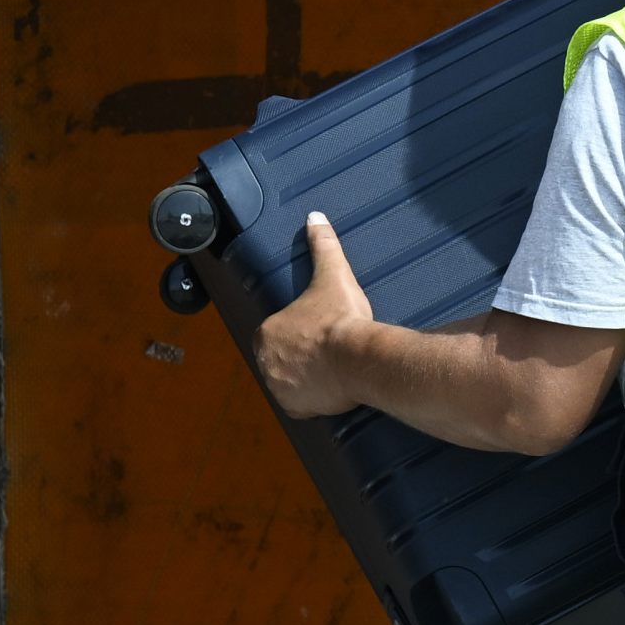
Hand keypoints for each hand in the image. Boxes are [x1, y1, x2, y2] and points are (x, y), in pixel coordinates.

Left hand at [253, 213, 374, 419]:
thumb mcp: (333, 275)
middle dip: (301, 359)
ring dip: (305, 380)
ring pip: (289, 382)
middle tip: (329, 355)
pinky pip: (298, 405)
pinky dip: (311, 401)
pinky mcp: (294, 407)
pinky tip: (329, 391)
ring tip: (332, 373)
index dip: (300, 336)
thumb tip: (315, 218)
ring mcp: (278, 385)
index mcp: (267, 331)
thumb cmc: (343, 319)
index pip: (278, 335)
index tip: (320, 336)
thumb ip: (322, 246)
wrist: (359, 357)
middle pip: (282, 360)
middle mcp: (265, 360)